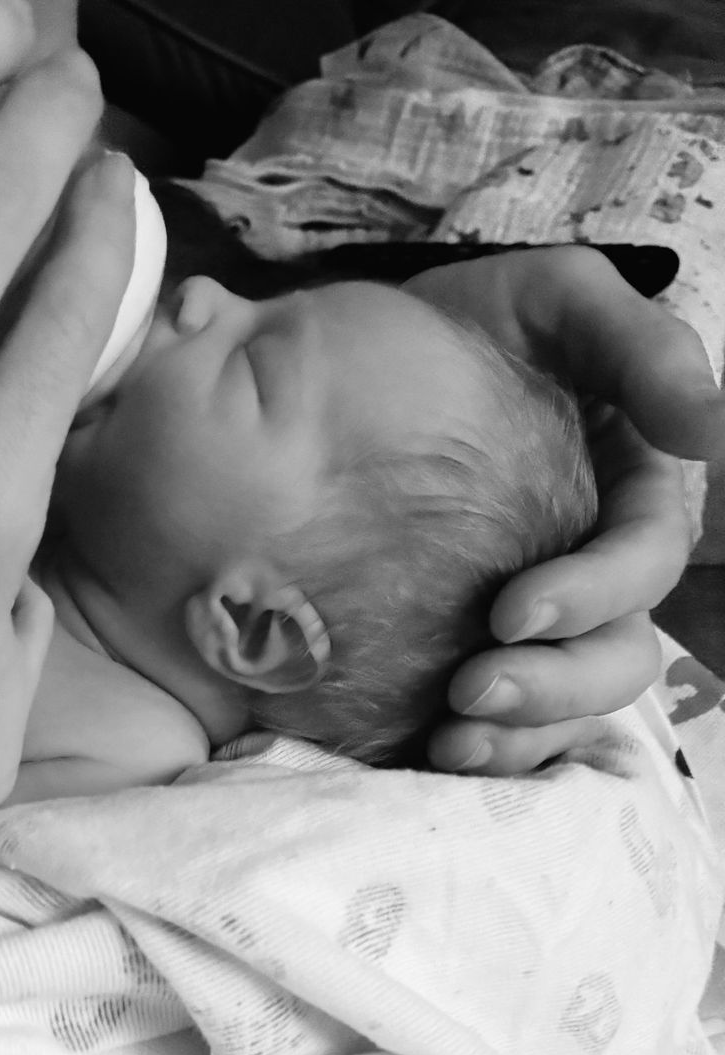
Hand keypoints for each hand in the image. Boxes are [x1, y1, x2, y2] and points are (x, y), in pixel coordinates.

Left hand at [405, 246, 722, 773]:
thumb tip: (711, 429)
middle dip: (553, 685)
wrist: (364, 360)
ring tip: (448, 744)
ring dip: (520, 734)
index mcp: (632, 497)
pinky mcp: (480, 643)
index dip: (592, 597)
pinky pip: (509, 720)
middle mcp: (597, 569)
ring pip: (567, 703)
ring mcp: (545, 614)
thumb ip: (638, 348)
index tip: (508, 614)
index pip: (640, 566)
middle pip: (614, 655)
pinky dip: (485, 746)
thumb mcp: (556, 301)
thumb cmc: (474, 326)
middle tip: (469, 693)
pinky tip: (429, 754)